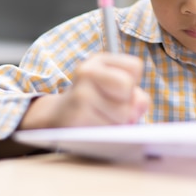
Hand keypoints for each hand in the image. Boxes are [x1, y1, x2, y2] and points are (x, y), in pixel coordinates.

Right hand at [19, 53, 149, 129]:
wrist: (57, 118)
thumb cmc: (93, 104)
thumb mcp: (114, 92)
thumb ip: (136, 97)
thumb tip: (139, 105)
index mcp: (99, 61)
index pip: (135, 66)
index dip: (132, 83)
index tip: (117, 89)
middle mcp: (86, 71)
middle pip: (127, 87)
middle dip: (126, 103)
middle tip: (109, 107)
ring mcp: (80, 93)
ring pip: (123, 112)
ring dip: (117, 122)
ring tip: (101, 118)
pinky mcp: (78, 117)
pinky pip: (110, 129)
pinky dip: (108, 134)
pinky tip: (94, 127)